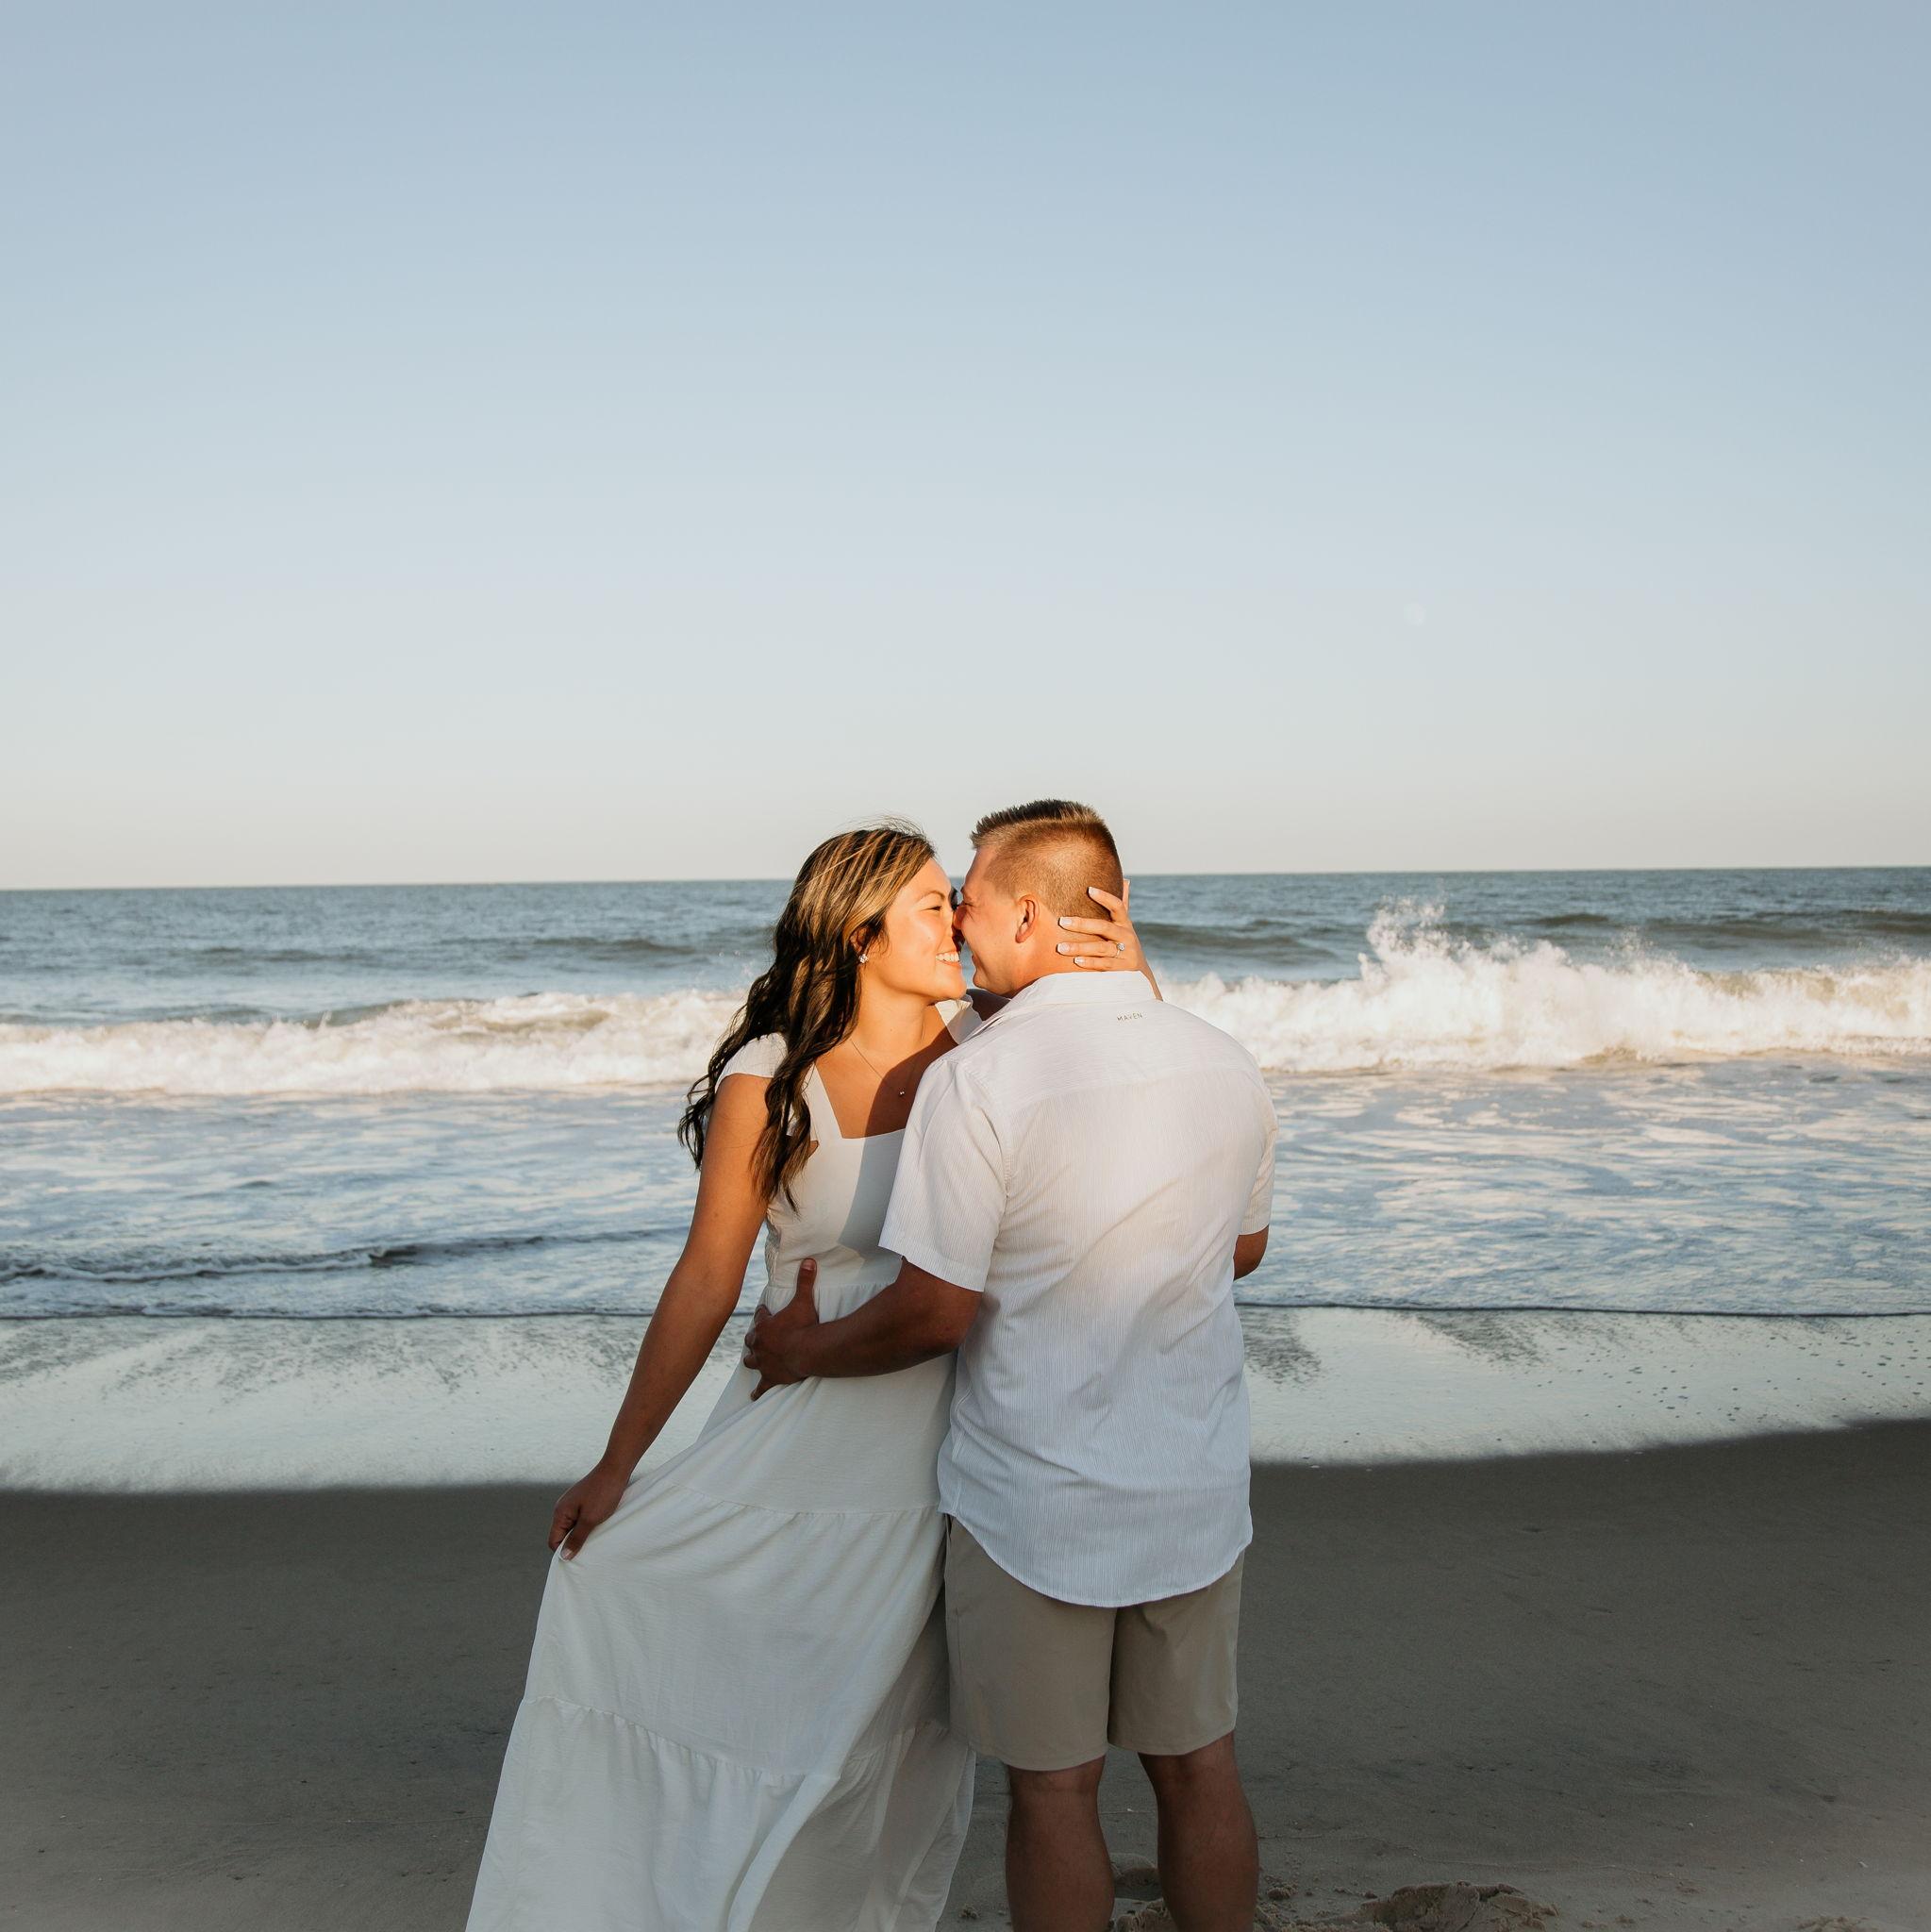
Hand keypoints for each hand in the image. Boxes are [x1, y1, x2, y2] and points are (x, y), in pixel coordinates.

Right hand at [549, 1460, 630, 1558]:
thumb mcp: (590, 1519)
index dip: (563, 1552)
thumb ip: (577, 1538)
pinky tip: (600, 1528)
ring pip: (573, 1527)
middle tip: (590, 1551)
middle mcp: (563, 1508)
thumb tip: (564, 1557)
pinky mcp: (583, 1501)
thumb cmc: (603, 1494)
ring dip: (583, 1535)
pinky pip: (581, 1519)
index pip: (554, 1541)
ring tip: (596, 1539)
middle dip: (574, 1544)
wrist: (616, 1469)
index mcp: (560, 1513)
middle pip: (563, 1535)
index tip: (579, 1558)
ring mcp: (573, 1504)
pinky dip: (588, 1525)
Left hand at [743, 1256, 819, 1399]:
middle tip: (758, 1337)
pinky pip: (761, 1387)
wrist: (805, 1352)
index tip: (765, 1312)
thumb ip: (805, 1281)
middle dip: (754, 1338)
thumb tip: (808, 1259)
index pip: (760, 1316)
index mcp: (765, 1326)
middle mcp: (759, 1344)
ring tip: (751, 1360)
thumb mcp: (803, 1301)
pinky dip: (757, 1392)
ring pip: (751, 1361)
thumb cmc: (803, 1326)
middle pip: (752, 1339)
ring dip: (752, 1359)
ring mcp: (763, 1363)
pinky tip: (752, 1397)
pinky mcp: (770, 1378)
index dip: (763, 1314)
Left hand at [1057, 881, 1151, 980]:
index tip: (1089, 889)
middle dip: (1082, 924)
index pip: (1118, 906)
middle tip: (1062, 921)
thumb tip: (1126, 880)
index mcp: (1125, 923)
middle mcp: (1127, 936)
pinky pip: (1105, 965)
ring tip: (1061, 947)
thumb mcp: (1125, 925)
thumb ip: (1123, 904)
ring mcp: (1127, 953)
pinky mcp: (1123, 968)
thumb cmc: (1125, 943)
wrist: (1140, 973)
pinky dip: (1091, 963)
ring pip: (1101, 948)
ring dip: (1080, 947)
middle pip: (1104, 927)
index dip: (1105, 897)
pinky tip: (1076, 961)